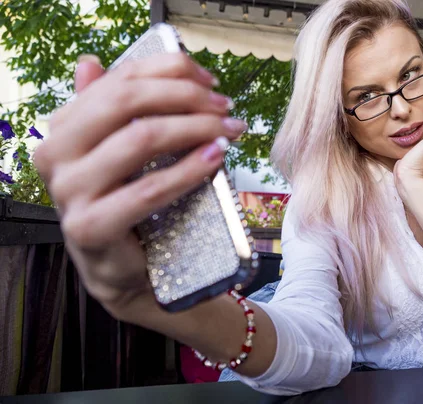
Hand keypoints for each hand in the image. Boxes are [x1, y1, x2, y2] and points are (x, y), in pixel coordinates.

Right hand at [34, 53, 246, 318]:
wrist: (125, 268)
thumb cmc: (127, 205)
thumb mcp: (118, 152)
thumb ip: (108, 109)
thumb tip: (91, 62)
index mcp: (62, 127)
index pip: (118, 80)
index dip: (169, 70)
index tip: (210, 81)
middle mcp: (56, 153)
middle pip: (125, 101)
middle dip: (185, 96)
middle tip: (224, 106)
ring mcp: (69, 192)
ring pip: (140, 139)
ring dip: (195, 128)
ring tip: (228, 130)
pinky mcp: (89, 227)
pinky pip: (148, 189)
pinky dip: (188, 170)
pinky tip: (215, 157)